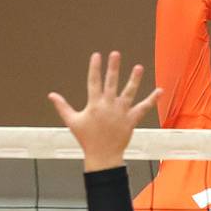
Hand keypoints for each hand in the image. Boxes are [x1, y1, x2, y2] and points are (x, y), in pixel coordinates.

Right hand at [48, 51, 160, 171]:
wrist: (102, 156)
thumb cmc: (86, 139)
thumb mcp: (72, 122)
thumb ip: (62, 107)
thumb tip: (51, 95)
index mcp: (94, 105)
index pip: (94, 82)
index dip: (95, 68)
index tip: (97, 55)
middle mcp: (108, 106)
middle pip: (111, 83)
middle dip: (113, 67)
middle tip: (115, 54)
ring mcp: (121, 112)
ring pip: (129, 93)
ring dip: (134, 80)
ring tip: (139, 67)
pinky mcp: (131, 120)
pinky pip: (143, 108)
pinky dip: (152, 100)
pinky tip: (159, 90)